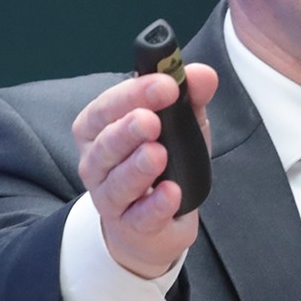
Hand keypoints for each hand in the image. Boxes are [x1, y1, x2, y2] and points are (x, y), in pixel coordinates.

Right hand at [72, 63, 217, 278]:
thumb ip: (190, 97)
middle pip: (105, 144)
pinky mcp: (130, 226)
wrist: (154, 225)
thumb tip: (203, 74)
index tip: (166, 85)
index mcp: (100, 128)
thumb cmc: (163, 163)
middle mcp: (97, 162)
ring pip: (117, 183)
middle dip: (127, 130)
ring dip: (137, 168)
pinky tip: (171, 193)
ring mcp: (110, 198)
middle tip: (151, 120)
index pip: (107, 106)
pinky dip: (155, 205)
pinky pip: (140, 217)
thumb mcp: (180, 124)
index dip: (134, 94)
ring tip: (158, 154)